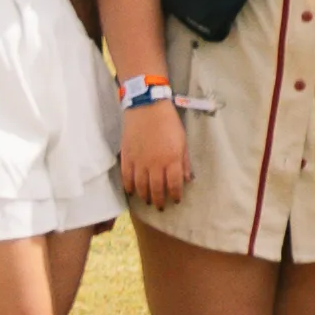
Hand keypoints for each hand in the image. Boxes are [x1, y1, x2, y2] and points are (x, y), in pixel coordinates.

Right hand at [115, 93, 193, 207]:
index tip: (176, 200)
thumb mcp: (183, 141)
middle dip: (159, 200)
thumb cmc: (169, 122)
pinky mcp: (127, 157)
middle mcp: (155, 164)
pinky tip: (131, 192)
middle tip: (160, 206)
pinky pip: (126, 177)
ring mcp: (139, 162)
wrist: (147, 108)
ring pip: (140, 186)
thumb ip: (184, 161)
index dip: (175, 195)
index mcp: (171, 159)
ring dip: (144, 196)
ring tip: (148, 201)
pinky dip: (129, 186)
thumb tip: (187, 179)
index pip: (174, 184)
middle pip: (156, 189)